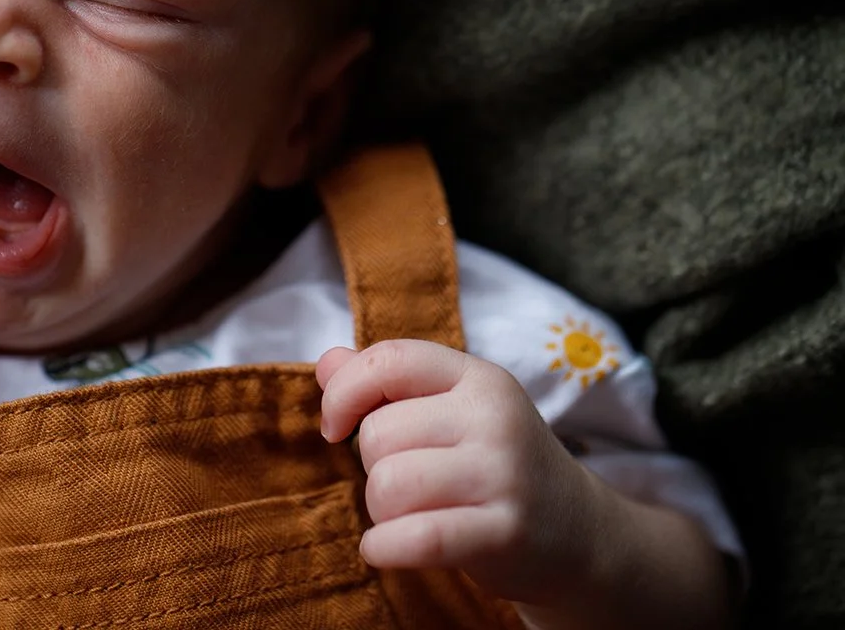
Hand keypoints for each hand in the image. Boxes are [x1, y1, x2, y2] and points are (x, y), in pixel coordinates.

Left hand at [316, 339, 607, 605]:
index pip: (389, 360)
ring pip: (387, 485)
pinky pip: (416, 537)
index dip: (344, 392)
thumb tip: (327, 363)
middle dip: (372, 466)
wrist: (581, 535)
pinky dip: (384, 547)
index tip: (335, 426)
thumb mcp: (453, 412)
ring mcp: (504, 475)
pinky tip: (384, 548)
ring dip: (380, 511)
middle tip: (409, 484)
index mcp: (479, 378)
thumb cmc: (496, 465)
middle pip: (377, 434)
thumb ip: (386, 384)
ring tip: (408, 516)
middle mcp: (495, 418)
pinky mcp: (505, 532)